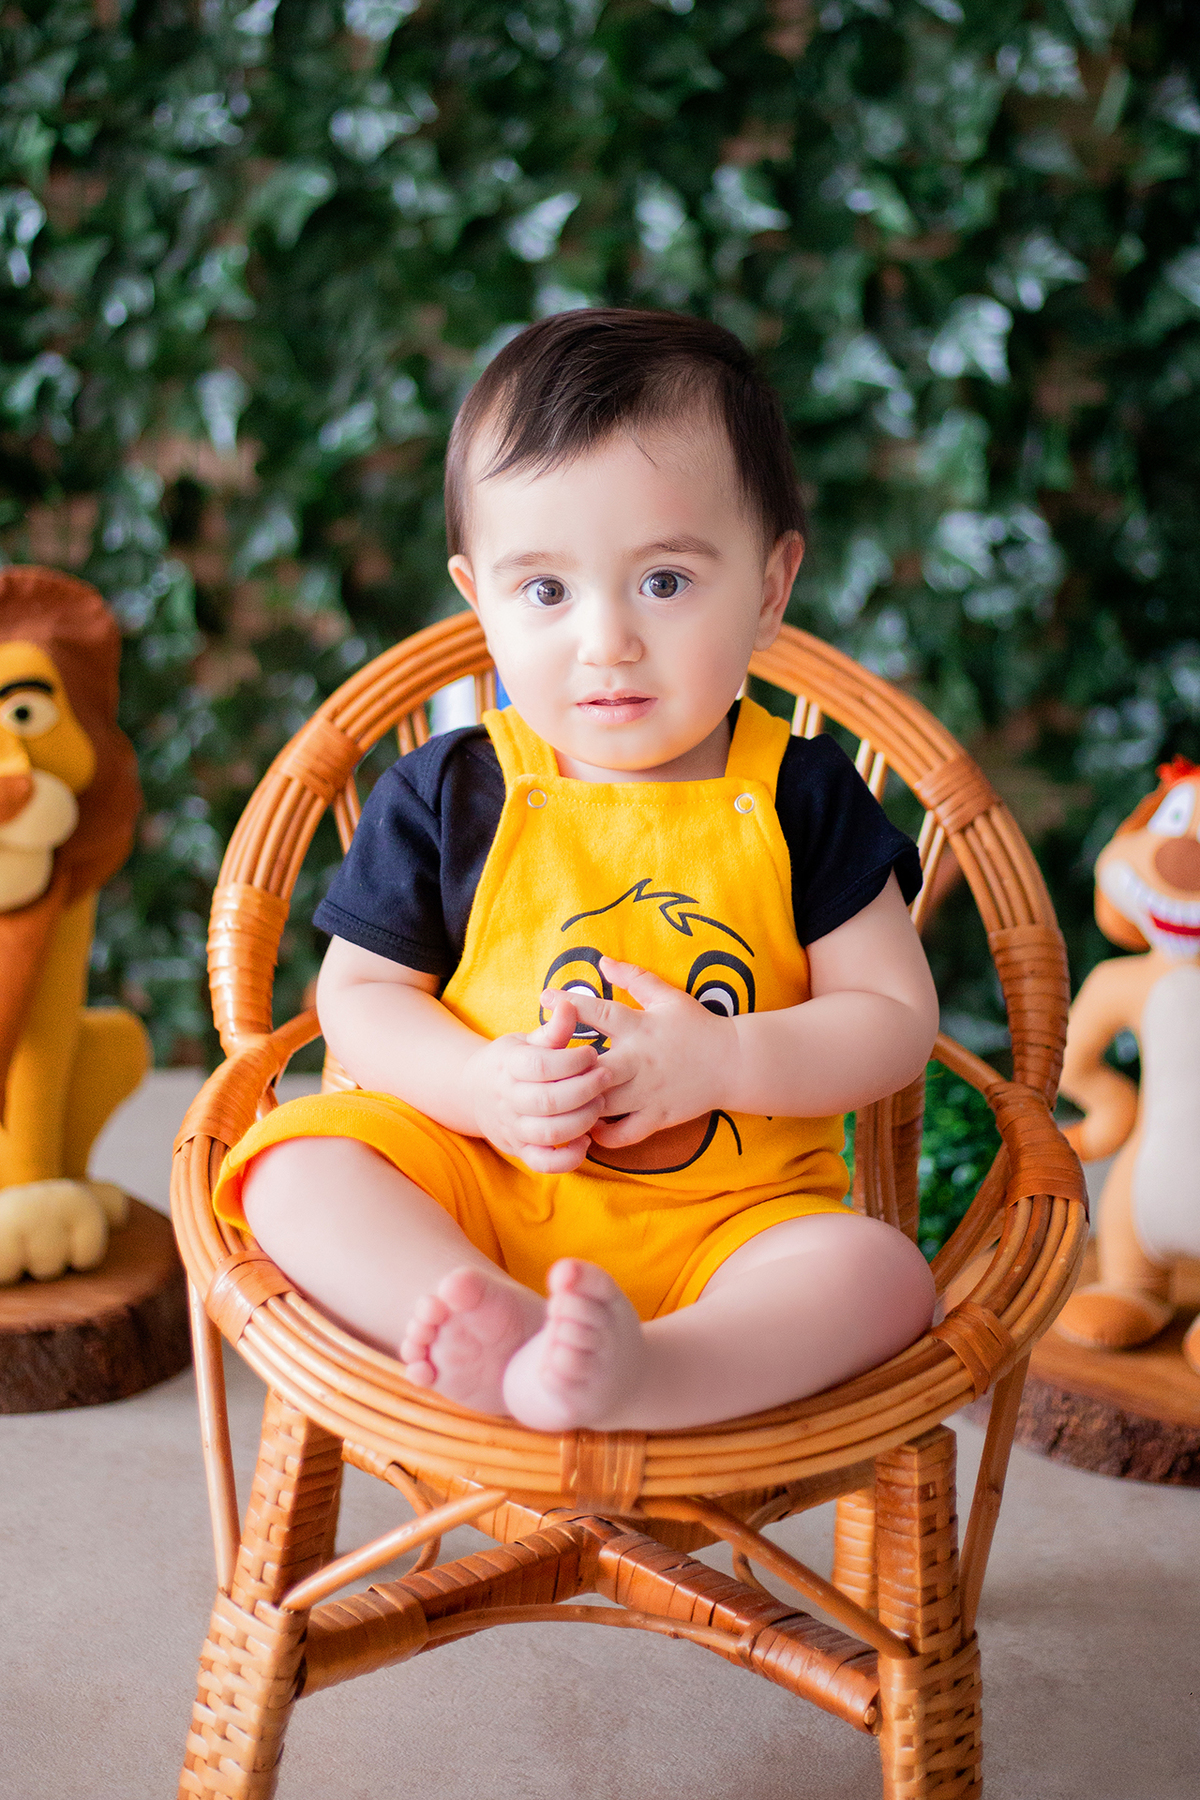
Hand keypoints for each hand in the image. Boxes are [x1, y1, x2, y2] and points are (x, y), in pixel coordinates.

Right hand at [467, 992, 614, 1172]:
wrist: (475, 1092)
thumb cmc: (513, 1060)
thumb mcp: (528, 1039)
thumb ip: (553, 1029)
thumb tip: (570, 1005)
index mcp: (508, 1066)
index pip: (541, 1065)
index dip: (572, 1060)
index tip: (592, 1054)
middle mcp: (507, 1099)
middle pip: (548, 1101)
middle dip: (584, 1089)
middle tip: (606, 1077)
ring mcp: (513, 1128)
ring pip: (549, 1133)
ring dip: (581, 1120)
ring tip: (599, 1104)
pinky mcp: (520, 1151)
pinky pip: (544, 1164)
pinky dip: (568, 1158)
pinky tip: (586, 1140)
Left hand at [558, 957, 727, 1149]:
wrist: (735, 1062)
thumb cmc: (698, 1026)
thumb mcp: (668, 996)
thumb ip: (634, 977)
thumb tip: (602, 960)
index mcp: (640, 1026)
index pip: (598, 1012)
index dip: (568, 1004)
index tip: (544, 999)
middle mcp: (640, 1060)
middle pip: (591, 1068)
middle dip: (565, 1069)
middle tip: (543, 1070)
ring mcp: (648, 1092)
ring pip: (601, 1105)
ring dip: (578, 1104)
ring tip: (559, 1102)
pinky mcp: (658, 1117)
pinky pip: (624, 1134)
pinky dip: (603, 1135)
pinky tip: (590, 1127)